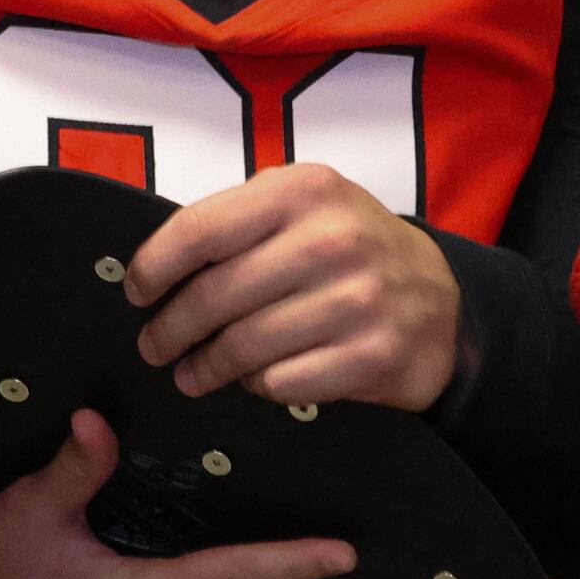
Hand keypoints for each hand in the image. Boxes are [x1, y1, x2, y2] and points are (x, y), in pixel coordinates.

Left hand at [127, 164, 461, 412]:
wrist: (442, 302)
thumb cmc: (353, 251)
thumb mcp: (304, 208)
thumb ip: (239, 221)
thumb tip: (157, 270)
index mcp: (305, 191)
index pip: (201, 229)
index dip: (154, 266)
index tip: (137, 292)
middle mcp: (333, 240)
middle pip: (214, 295)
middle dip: (171, 328)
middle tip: (155, 346)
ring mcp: (358, 301)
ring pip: (244, 346)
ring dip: (205, 367)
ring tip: (192, 374)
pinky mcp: (372, 356)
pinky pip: (281, 383)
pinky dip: (257, 387)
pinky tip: (254, 381)